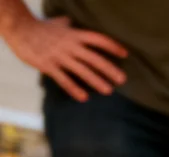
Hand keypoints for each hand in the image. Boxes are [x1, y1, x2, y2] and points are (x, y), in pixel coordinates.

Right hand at [2, 15, 125, 101]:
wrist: (18, 29)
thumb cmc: (41, 27)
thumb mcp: (58, 24)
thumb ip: (69, 25)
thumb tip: (72, 21)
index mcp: (74, 35)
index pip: (97, 39)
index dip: (112, 46)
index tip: (125, 54)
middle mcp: (69, 45)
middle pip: (93, 58)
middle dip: (109, 68)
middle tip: (122, 79)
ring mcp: (59, 55)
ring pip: (81, 70)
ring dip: (96, 80)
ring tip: (108, 90)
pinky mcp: (47, 65)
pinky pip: (63, 79)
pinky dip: (73, 88)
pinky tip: (83, 98)